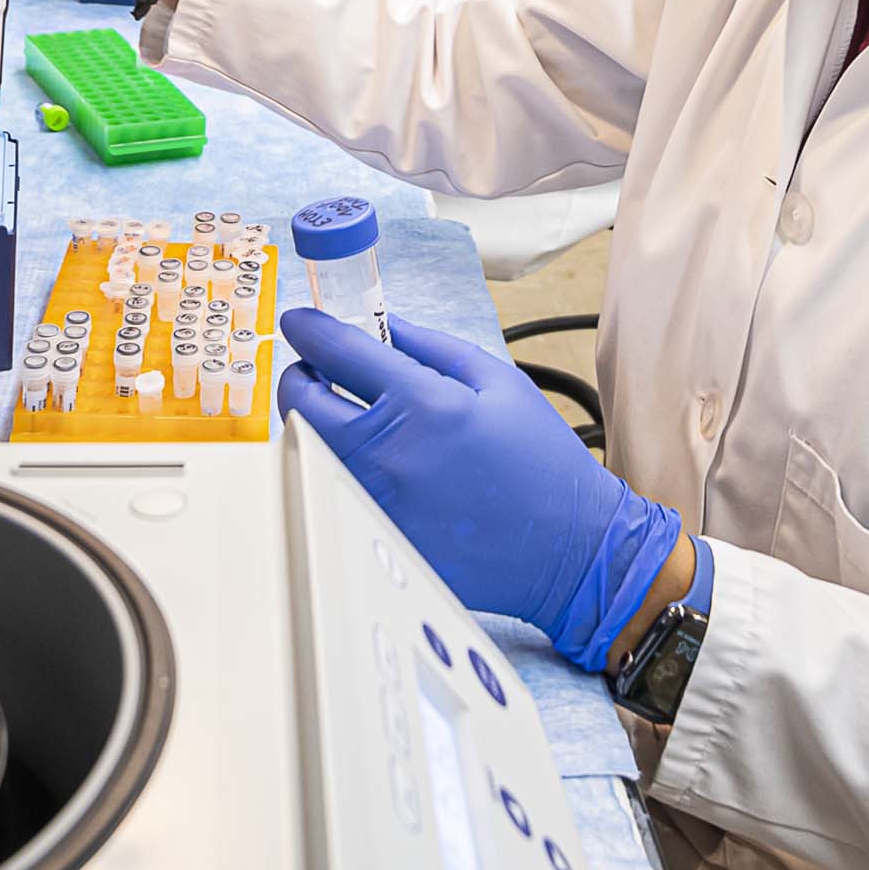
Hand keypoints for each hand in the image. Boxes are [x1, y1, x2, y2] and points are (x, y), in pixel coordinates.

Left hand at [278, 307, 683, 671]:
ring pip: (308, 449)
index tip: (301, 322)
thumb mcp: (498, 382)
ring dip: (314, 423)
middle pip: (300, 402)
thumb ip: (432, 347)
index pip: (337, 352)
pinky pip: (332, 491)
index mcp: (422, 404)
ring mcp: (376, 502)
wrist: (570, 547)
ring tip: (343, 414)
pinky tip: (369, 463)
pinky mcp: (376, 538)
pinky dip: (336, 468)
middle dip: (299, 376)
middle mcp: (387, 453)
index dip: (309, 328)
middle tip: (313, 370)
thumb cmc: (541, 463)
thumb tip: (384, 326)